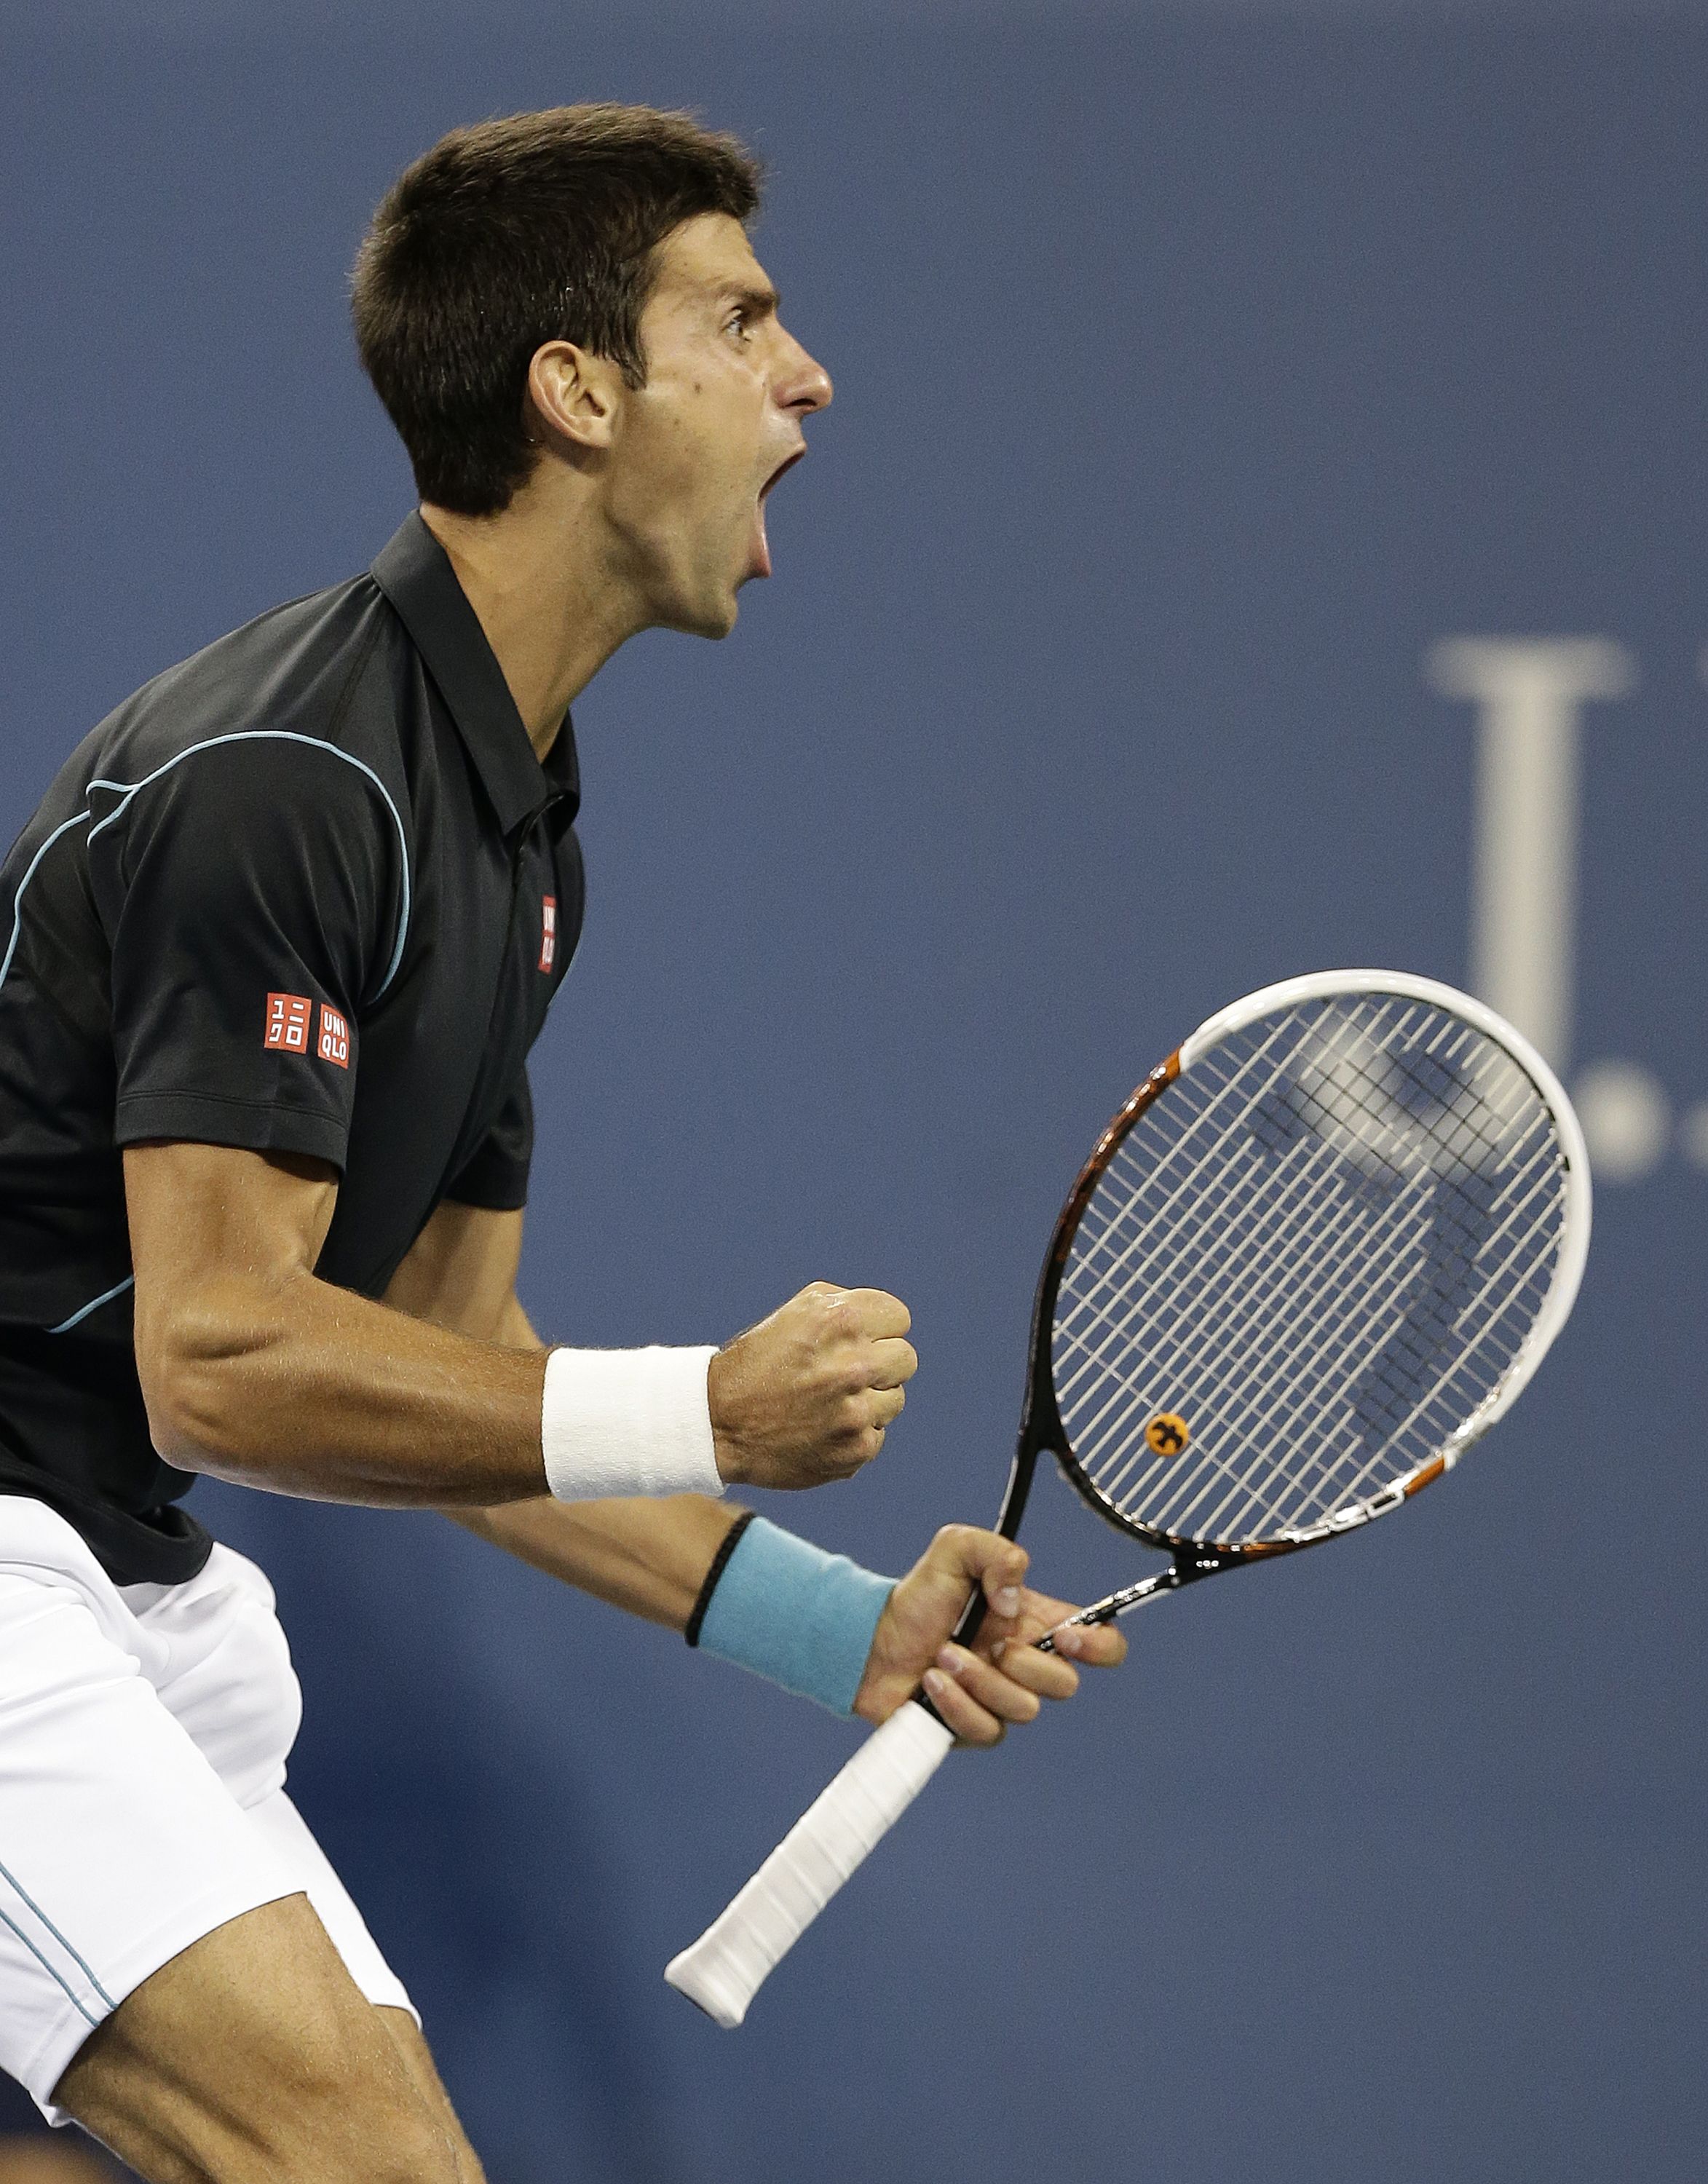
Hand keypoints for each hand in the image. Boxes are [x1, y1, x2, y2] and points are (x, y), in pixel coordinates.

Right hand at [707, 1281, 916, 1490]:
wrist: (717, 1423)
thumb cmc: (757, 1362)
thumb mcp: (796, 1313)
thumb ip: (845, 1306)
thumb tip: (887, 1320)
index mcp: (840, 1320)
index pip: (899, 1318)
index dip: (879, 1328)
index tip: (858, 1341)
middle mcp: (853, 1363)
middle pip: (905, 1359)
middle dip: (879, 1364)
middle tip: (845, 1374)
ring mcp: (857, 1411)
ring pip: (895, 1399)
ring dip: (869, 1400)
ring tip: (828, 1403)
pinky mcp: (856, 1449)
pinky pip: (877, 1435)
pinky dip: (855, 1434)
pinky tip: (822, 1429)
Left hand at [853, 1524, 1126, 1745]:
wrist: (871, 1639)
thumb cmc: (918, 1597)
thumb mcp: (955, 1550)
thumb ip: (997, 1554)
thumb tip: (1014, 1602)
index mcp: (1036, 1623)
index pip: (1101, 1643)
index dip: (1100, 1646)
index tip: (1065, 1636)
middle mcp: (1026, 1665)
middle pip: (1066, 1685)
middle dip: (1026, 1664)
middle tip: (990, 1641)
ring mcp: (1002, 1700)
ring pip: (1024, 1709)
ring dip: (979, 1679)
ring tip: (943, 1654)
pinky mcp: (975, 1728)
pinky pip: (987, 1731)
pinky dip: (956, 1703)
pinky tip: (932, 1681)